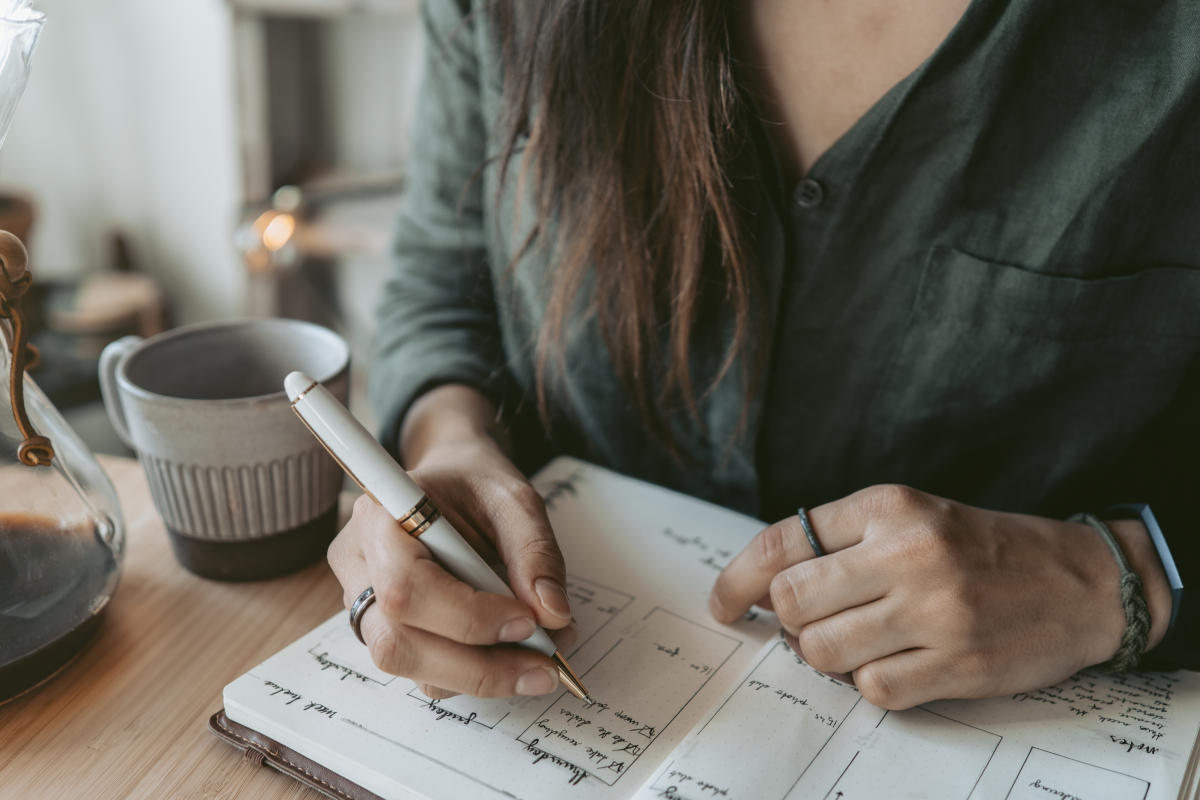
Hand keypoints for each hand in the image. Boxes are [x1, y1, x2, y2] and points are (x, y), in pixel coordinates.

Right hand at [327, 393, 573, 698]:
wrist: (449, 478)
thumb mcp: (515, 498)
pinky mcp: (383, 627)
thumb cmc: (474, 482)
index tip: (530, 621)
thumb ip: (535, 552)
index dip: (468, 617)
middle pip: (397, 643)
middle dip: (477, 667)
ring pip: (408, 664)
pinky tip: (512, 653)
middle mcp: (359, 565)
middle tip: (544, 668)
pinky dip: (472, 673)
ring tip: (538, 660)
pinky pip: (421, 668)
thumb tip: (552, 615)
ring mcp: (362, 601)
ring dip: (479, 676)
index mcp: (381, 518)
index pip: (408, 588)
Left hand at [709, 485, 1169, 708]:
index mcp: (889, 506)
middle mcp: (907, 552)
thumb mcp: (914, 516)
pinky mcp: (956, 661)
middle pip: (790, 600)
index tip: (723, 602)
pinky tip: (898, 664)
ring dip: (827, 655)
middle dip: (787, 620)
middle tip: (813, 623)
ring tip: (861, 642)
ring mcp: (933, 610)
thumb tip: (766, 585)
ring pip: (821, 649)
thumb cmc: (984, 549)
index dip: (737, 577)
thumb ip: (845, 540)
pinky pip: (871, 688)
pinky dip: (871, 683)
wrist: (1080, 581)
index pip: (783, 540)